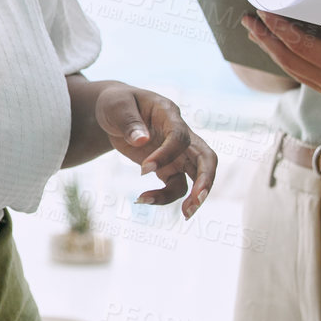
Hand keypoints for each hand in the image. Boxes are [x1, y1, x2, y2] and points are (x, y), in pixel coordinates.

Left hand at [94, 85, 217, 216]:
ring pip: (195, 176)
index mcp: (169, 114)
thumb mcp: (116, 106)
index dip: (167, 154)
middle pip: (206, 157)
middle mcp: (180, 134)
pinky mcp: (168, 167)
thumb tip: (141, 141)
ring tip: (185, 216)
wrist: (114, 112)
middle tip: (198, 199)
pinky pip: (175, 185)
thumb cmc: (117, 104)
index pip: (179, 136)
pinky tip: (143, 200)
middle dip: (206, 179)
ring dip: (192, 197)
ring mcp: (177, 153)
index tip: (143, 170)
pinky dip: (164, 197)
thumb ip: (128, 121)